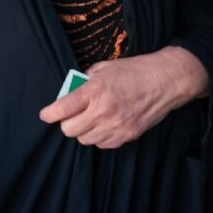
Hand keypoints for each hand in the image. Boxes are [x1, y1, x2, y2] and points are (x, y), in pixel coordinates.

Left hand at [38, 46, 208, 148]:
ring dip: (83, 131)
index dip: (49, 114)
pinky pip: (102, 144)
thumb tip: (70, 92)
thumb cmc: (134, 70)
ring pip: (85, 140)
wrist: (166, 80)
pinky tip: (104, 125)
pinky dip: (98, 137)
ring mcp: (116, 126)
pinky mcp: (127, 135)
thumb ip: (85, 81)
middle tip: (71, 115)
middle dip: (66, 123)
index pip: (62, 109)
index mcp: (95, 91)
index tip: (46, 114)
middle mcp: (103, 111)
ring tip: (90, 119)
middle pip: (69, 130)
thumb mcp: (104, 68)